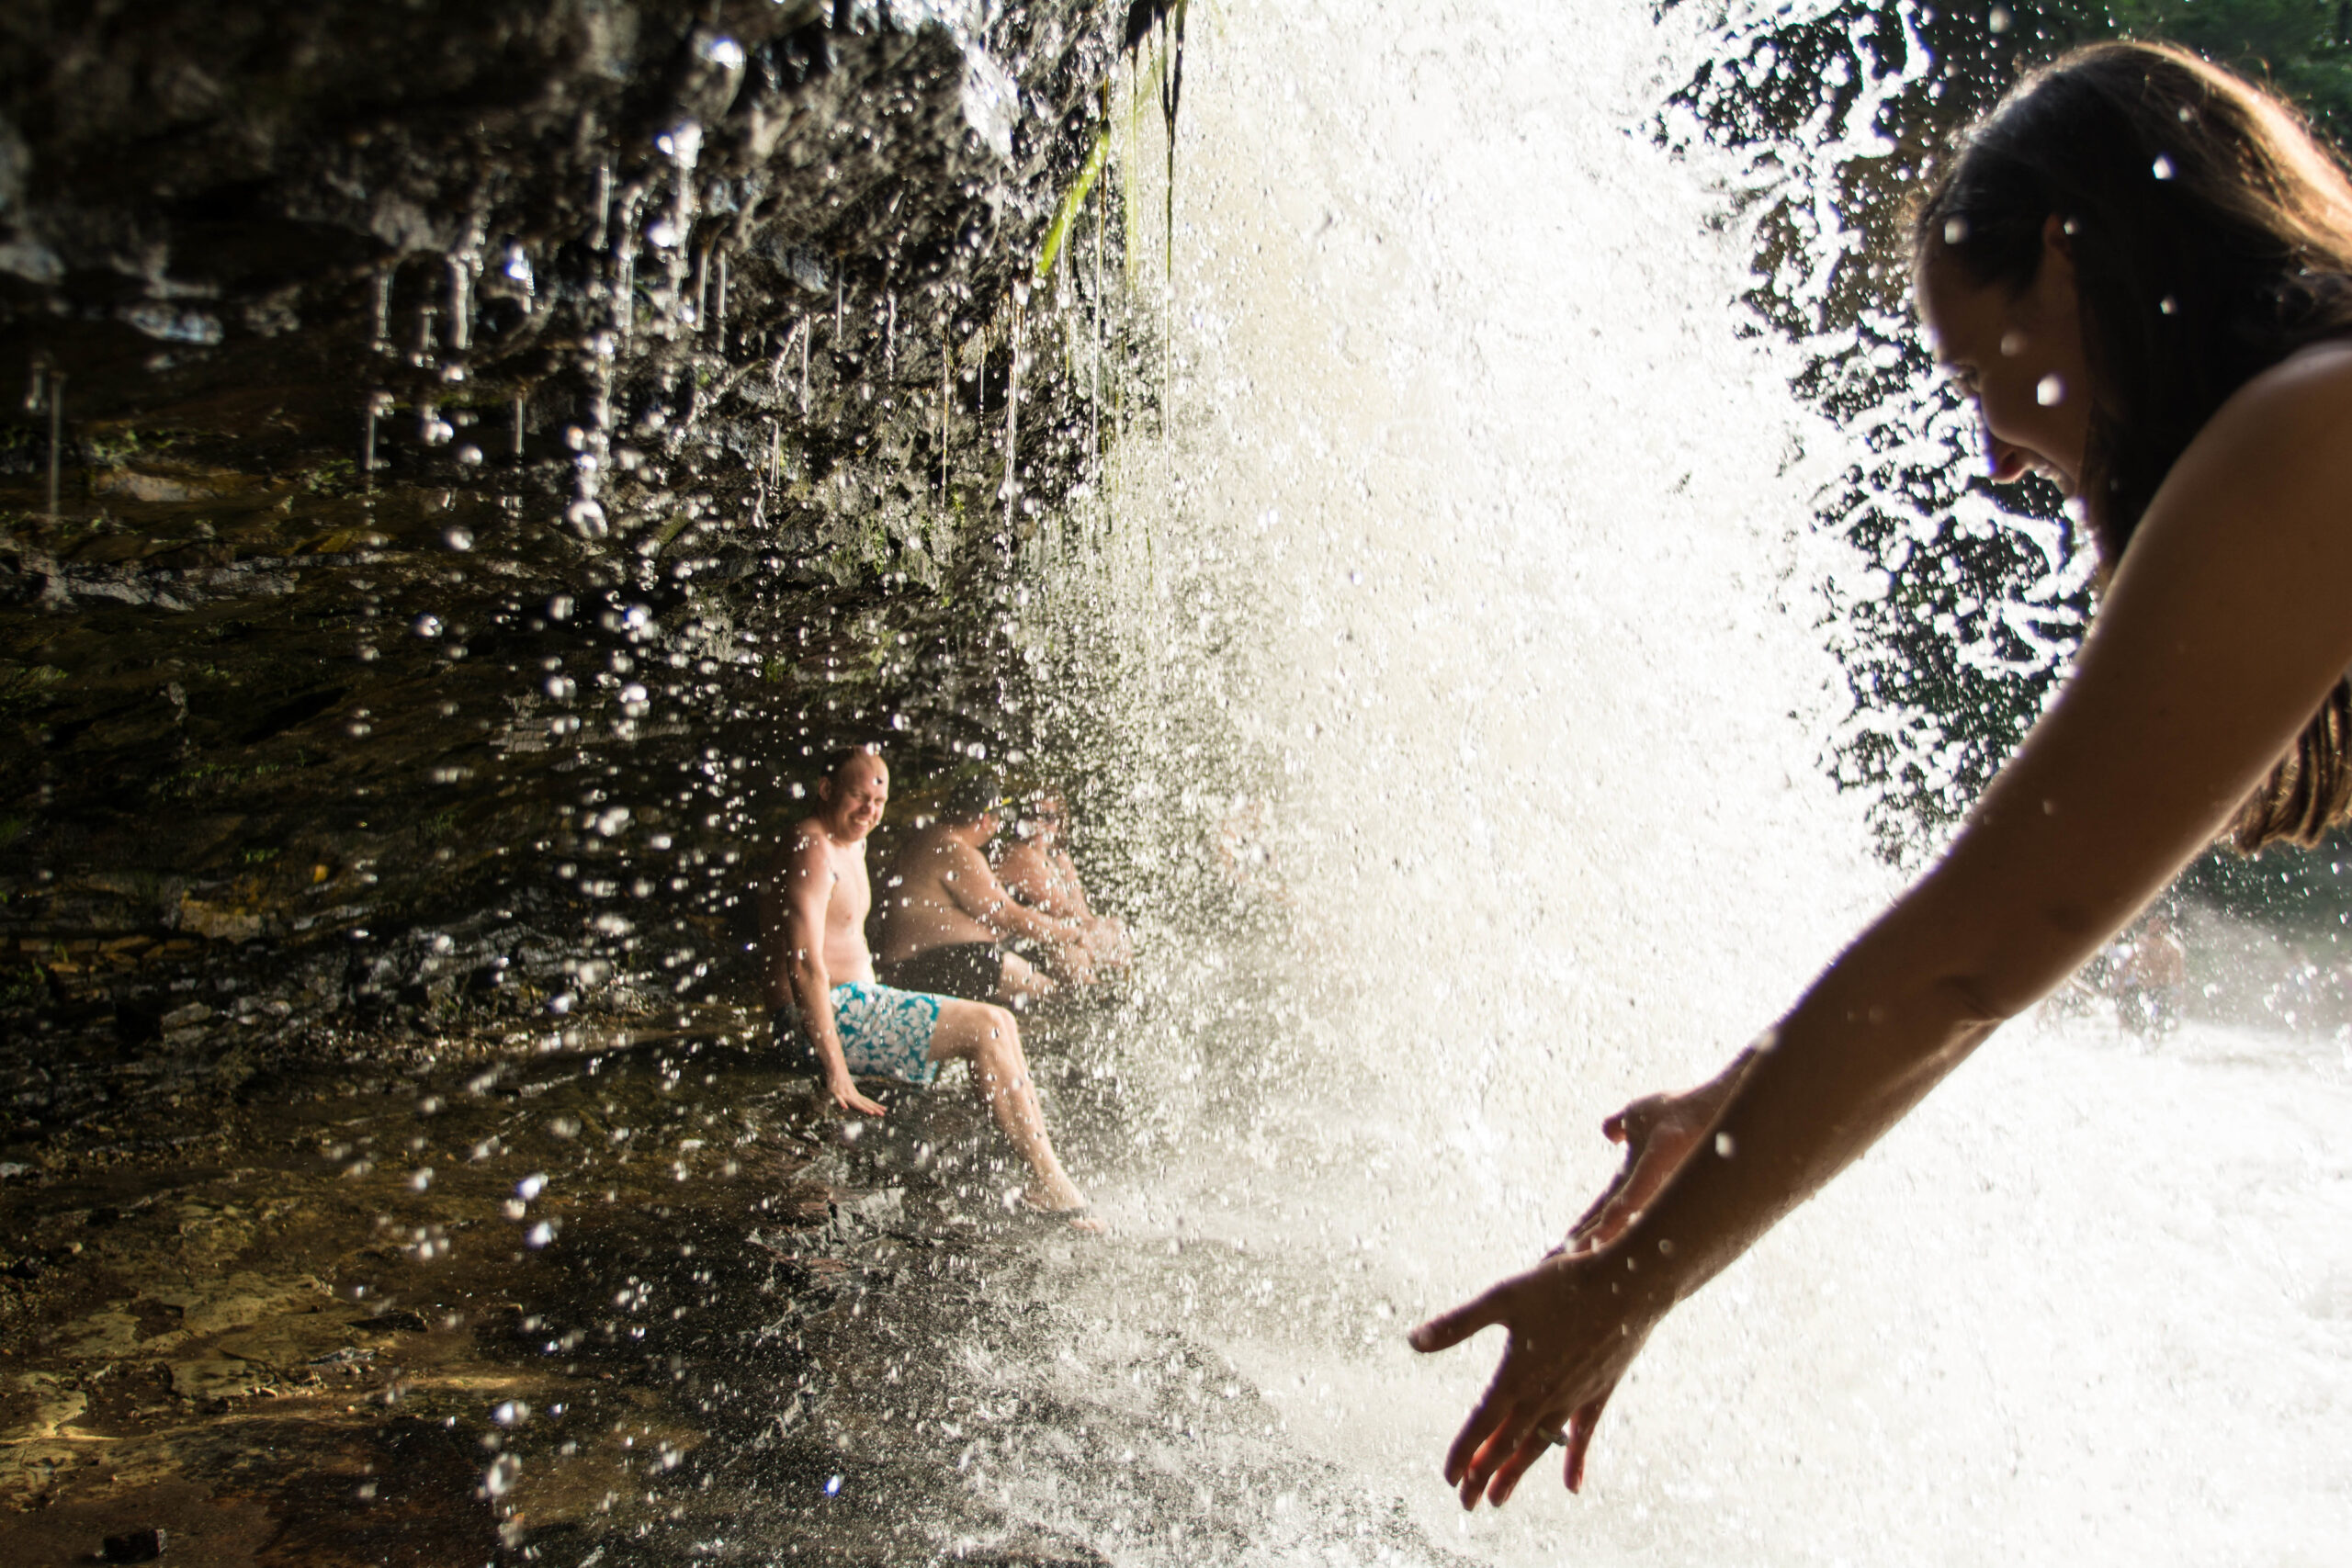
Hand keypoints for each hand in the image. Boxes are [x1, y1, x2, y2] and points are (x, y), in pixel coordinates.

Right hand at [829, 1076, 886, 1116]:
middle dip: (873, 1109)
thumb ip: (855, 1097)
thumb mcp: (850, 1090)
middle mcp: (852, 1095)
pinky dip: (842, 1103)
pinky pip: (839, 1099)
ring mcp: (845, 1094)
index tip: (885, 1110)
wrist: (836, 1069)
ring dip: (863, 1108)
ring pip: (855, 1103)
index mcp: (856, 1095)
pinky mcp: (836, 1093)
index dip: (876, 1106)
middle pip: (864, 1104)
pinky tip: (845, 1108)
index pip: (868, 1102)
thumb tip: (863, 1102)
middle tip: (882, 1114)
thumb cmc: (843, 1081)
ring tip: (871, 1113)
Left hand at [1409, 1248, 1661, 1505]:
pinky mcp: (1599, 1394)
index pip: (1481, 1425)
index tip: (1449, 1479)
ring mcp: (1573, 1398)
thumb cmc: (1563, 1287)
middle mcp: (1543, 1396)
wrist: (1628, 1286)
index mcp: (1515, 1377)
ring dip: (1516, 1473)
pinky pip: (1583, 1436)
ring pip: (1539, 1445)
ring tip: (1499, 1499)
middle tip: (1467, 1503)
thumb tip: (1412, 1340)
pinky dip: (1575, 1461)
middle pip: (1507, 1445)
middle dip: (1484, 1474)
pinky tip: (1571, 1487)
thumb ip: (1458, 1324)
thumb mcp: (1503, 1298)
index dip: (1463, 1453)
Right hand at [1556, 1077, 1733, 1257]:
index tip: (1555, 1256)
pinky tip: (1598, 1240)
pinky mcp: (1657, 1166)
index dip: (1578, 1234)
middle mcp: (1640, 1192)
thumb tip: (1608, 1132)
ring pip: (1614, 1221)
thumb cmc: (1682, 1111)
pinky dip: (1614, 1221)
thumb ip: (1620, 1126)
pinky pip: (1632, 1198)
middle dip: (1576, 1248)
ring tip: (1570, 1264)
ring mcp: (1650, 1183)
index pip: (1598, 1213)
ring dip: (1592, 1244)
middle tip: (1550, 1271)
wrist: (1712, 1104)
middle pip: (1601, 1225)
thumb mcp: (1639, 1117)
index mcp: (1631, 1182)